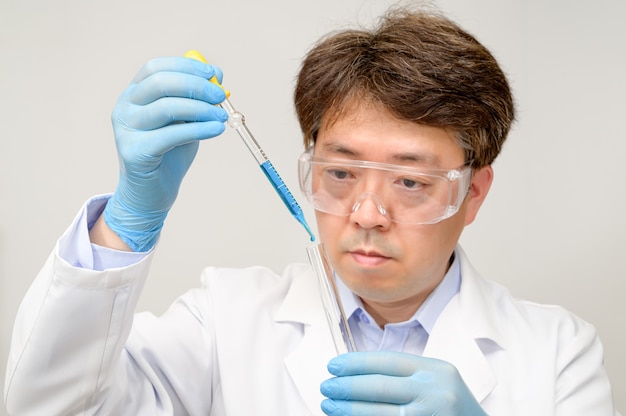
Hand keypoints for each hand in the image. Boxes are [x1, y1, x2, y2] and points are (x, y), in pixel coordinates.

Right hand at [103, 57, 227, 250]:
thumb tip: (218, 79)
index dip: (187, 66)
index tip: (214, 73)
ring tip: (222, 116)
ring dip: (200, 108)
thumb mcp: (184, 120)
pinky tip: (216, 129)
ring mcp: (126, 129)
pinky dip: (198, 129)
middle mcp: (125, 107)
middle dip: (196, 86)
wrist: (152, 193)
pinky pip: (171, 135)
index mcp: (134, 94)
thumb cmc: (170, 153)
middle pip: (160, 83)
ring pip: (166, 107)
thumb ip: (195, 100)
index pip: (156, 68)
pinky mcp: (134, 151)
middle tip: (220, 95)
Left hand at [320, 351, 486, 415]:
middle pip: (379, 386)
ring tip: (329, 406)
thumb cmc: (452, 409)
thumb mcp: (437, 382)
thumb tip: (356, 374)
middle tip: (326, 386)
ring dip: (348, 409)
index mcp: (436, 370)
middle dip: (346, 386)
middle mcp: (435, 392)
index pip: (388, 361)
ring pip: (377, 413)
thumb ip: (406, 376)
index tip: (334, 365)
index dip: (356, 363)